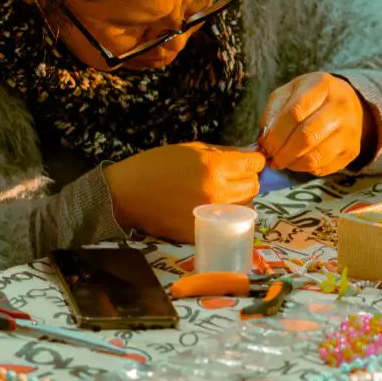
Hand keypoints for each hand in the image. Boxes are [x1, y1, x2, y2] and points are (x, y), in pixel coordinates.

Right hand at [103, 142, 264, 242]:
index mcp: (215, 167)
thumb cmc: (156, 165)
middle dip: (246, 179)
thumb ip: (221, 153)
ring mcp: (211, 215)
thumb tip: (247, 156)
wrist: (127, 194)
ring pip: (245, 207)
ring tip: (222, 194)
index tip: (248, 162)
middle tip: (233, 177)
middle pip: (253, 186)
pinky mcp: (203, 231)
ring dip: (239, 199)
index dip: (253, 161)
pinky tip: (211, 208)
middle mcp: (218, 192)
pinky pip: (227, 223)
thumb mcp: (190, 149)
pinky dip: (225, 216)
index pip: (254, 164)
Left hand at [260, 72, 370, 175]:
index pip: (295, 112)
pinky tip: (297, 162)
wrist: (348, 103)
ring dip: (292, 164)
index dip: (276, 133)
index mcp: (322, 86)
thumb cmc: (311, 98)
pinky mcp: (352, 150)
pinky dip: (305, 169)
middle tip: (271, 158)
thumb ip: (274, 110)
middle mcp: (341, 106)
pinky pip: (323, 168)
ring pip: (315, 156)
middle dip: (283, 152)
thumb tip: (265, 137)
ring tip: (281, 162)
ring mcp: (350, 130)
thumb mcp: (290, 92)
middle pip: (307, 136)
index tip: (264, 144)